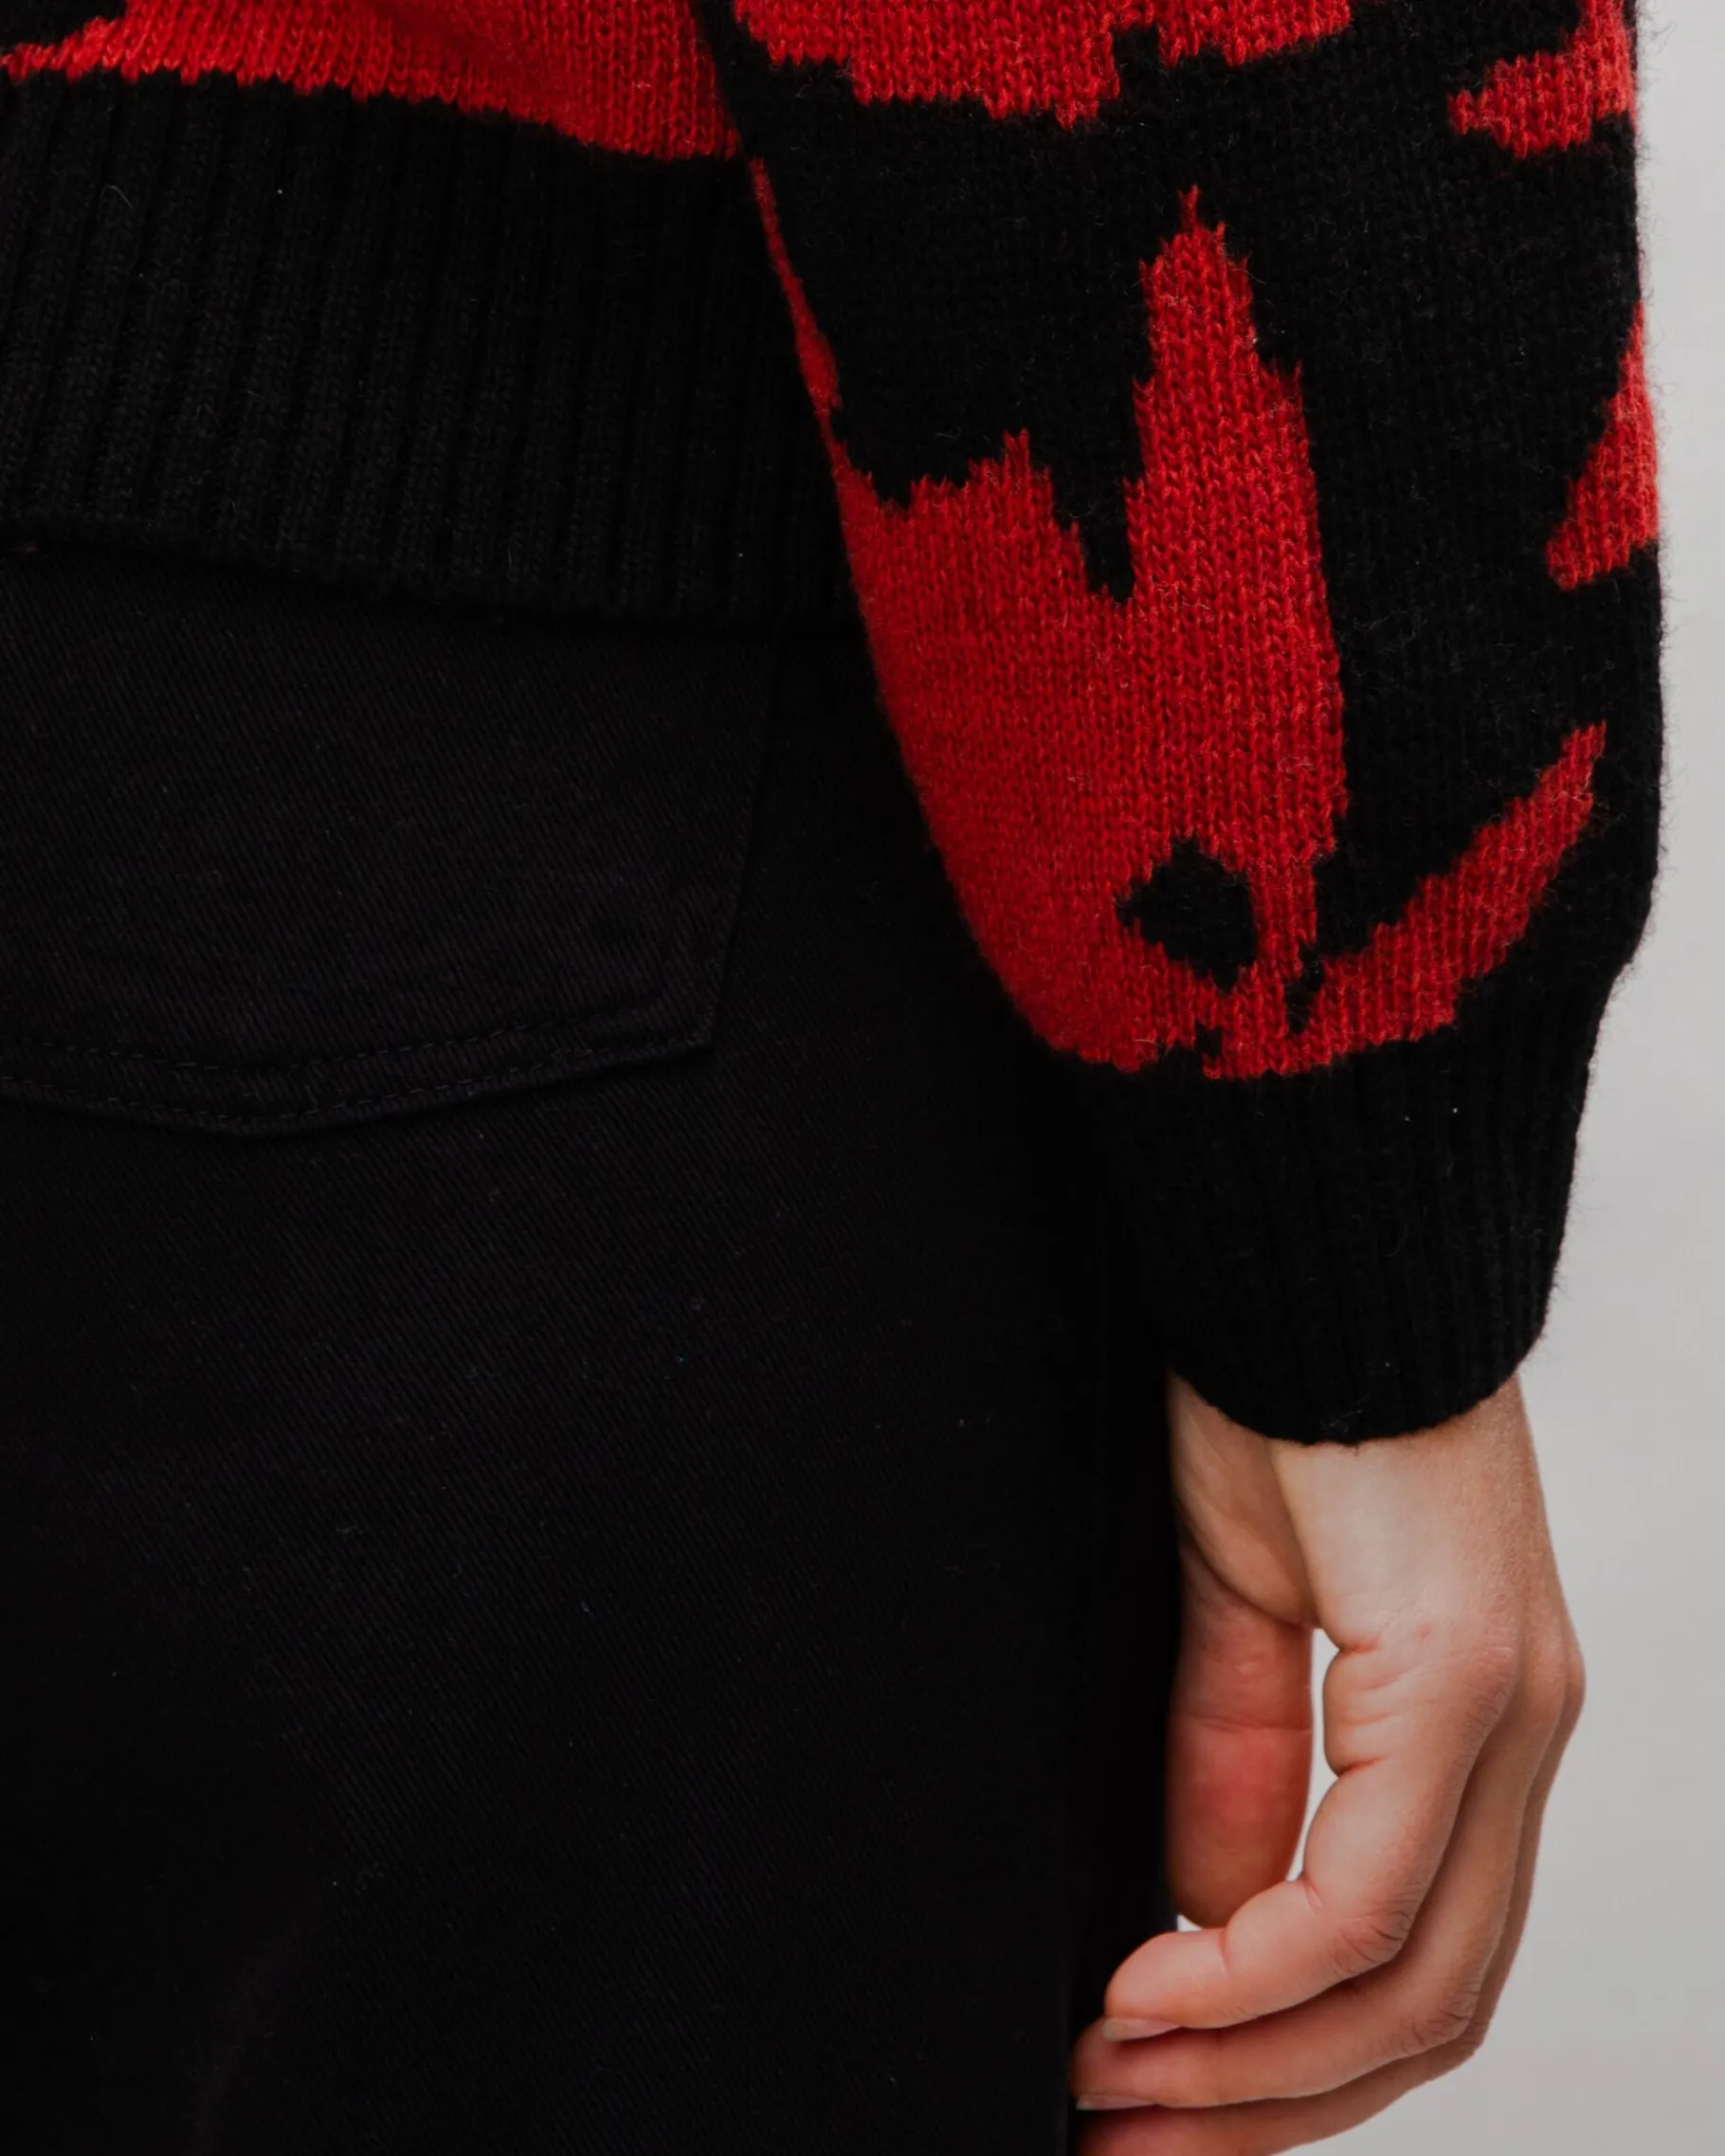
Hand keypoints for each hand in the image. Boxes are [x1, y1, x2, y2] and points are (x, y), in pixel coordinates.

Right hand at [1069, 1372, 1584, 2150]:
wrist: (1316, 1249)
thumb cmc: (1281, 1394)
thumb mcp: (1241, 1605)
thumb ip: (1237, 1763)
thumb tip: (1203, 1924)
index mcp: (1479, 1719)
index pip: (1420, 1955)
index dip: (1290, 2061)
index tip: (1155, 2103)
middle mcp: (1521, 1734)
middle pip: (1427, 2004)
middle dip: (1269, 2104)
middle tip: (1129, 2145)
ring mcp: (1509, 1712)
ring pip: (1412, 1978)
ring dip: (1256, 2064)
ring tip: (1121, 2089)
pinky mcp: (1462, 1677)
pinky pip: (1369, 1887)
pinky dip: (1259, 1970)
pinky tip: (1154, 1993)